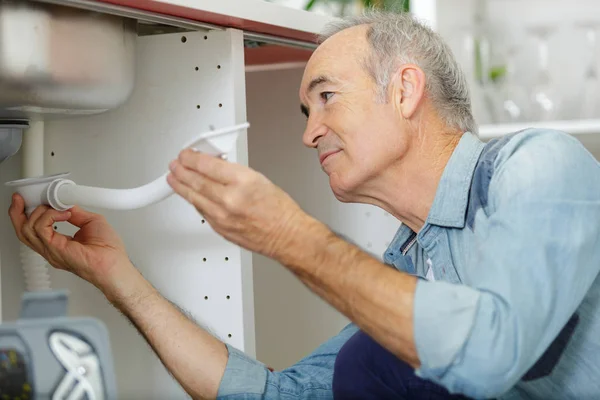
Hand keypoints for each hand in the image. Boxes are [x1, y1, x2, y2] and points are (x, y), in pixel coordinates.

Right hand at [8, 193, 132, 292]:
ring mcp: (51, 251)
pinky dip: (49, 216)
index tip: (28, 199)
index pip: (33, 229)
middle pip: (23, 231)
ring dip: (38, 212)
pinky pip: (41, 229)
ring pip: (27, 230)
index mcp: (58, 244)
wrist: (114, 263)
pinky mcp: (55, 249)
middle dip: (18, 213)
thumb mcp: (91, 222)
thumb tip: (64, 203)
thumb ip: (75, 213)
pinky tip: (63, 213)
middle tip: (20, 199)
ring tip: (54, 206)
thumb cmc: (109, 250)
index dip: (27, 214)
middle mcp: (51, 248)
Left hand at [167, 149, 309, 258]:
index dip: (192, 158)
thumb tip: (214, 166)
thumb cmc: (279, 210)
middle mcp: (230, 199)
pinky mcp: (219, 229)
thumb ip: (233, 172)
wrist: (287, 236)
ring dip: (181, 186)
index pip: (208, 165)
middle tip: (174, 164)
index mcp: (242, 181)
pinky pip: (201, 211)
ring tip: (173, 178)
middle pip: (196, 181)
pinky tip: (190, 195)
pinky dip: (194, 201)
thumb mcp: (259, 178)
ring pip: (194, 198)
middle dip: (182, 170)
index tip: (186, 154)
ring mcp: (222, 216)